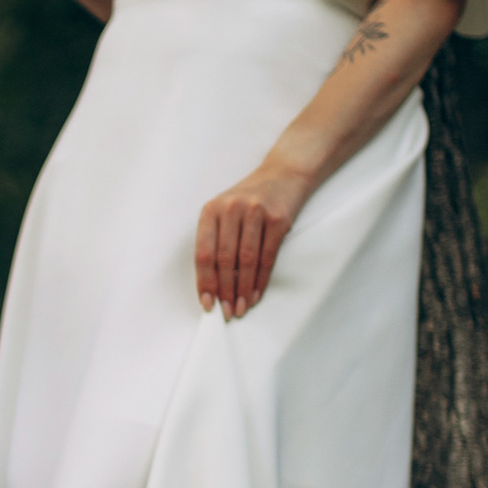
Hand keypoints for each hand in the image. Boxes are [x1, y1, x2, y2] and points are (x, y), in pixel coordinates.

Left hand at [195, 157, 313, 319]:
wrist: (283, 175)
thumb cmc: (248, 200)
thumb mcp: (224, 212)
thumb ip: (215, 240)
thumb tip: (212, 284)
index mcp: (211, 210)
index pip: (203, 252)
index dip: (204, 281)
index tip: (207, 303)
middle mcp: (231, 209)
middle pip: (224, 260)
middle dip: (225, 290)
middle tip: (227, 311)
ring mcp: (255, 213)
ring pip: (246, 261)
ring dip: (243, 289)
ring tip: (241, 307)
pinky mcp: (277, 219)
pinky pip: (267, 256)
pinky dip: (261, 279)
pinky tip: (256, 293)